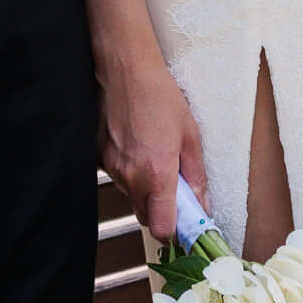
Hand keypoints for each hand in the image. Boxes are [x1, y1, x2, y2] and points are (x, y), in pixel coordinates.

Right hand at [97, 45, 206, 247]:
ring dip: (144, 188)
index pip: (162, 228)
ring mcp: (113, 168)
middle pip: (145, 216)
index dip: (174, 231)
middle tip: (172, 187)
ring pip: (131, 196)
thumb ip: (196, 176)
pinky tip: (135, 146)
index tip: (183, 224)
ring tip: (152, 156)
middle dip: (160, 210)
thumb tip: (202, 205)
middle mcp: (132, 177)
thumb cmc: (159, 97)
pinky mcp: (100, 158)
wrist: (126, 71)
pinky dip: (129, 170)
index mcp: (158, 174)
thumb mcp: (190, 136)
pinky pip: (118, 177)